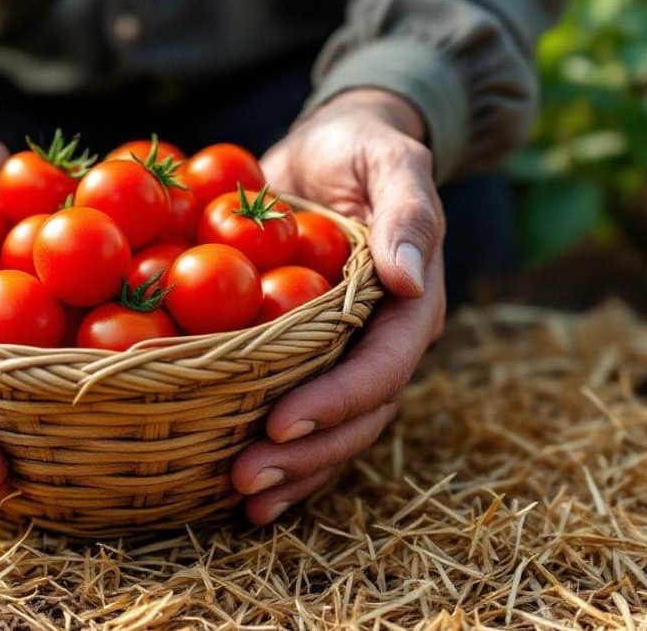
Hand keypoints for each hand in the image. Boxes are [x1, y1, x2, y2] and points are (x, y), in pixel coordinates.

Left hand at [230, 88, 446, 523]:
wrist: (330, 152)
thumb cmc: (359, 148)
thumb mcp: (390, 158)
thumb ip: (408, 210)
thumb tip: (409, 276)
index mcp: (409, 305)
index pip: (381, 368)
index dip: (335, 401)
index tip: (279, 424)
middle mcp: (381, 342)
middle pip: (358, 417)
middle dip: (306, 455)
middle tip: (246, 480)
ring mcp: (345, 357)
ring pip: (332, 433)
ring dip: (291, 472)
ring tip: (241, 499)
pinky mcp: (307, 359)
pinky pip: (299, 415)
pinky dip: (278, 456)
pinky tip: (237, 494)